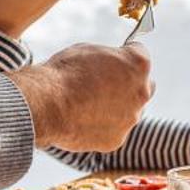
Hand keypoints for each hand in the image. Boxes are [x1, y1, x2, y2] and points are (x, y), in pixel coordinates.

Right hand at [9, 42, 153, 151]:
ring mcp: (131, 118)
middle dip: (129, 84)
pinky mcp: (117, 139)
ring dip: (116, 108)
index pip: (141, 55)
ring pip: (129, 112)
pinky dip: (102, 127)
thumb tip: (109, 64)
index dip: (124, 56)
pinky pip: (114, 131)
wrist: (47, 105)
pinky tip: (83, 120)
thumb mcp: (88, 50)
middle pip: (143, 86)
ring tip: (88, 105)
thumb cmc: (64, 74)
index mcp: (138, 64)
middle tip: (106, 84)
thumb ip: (108, 58)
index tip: (114, 59)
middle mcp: (141, 92)